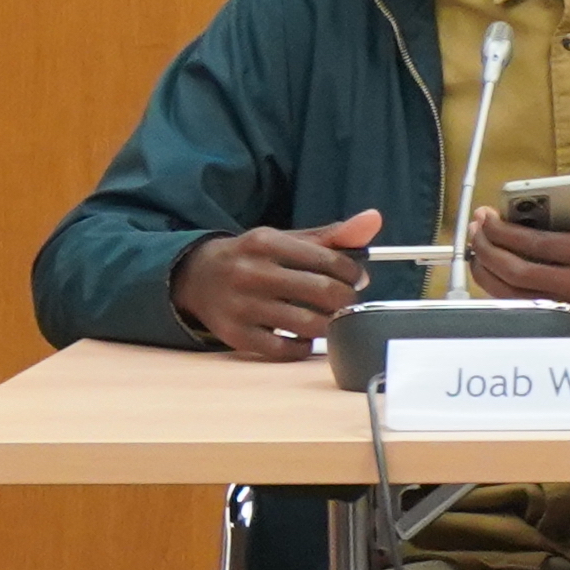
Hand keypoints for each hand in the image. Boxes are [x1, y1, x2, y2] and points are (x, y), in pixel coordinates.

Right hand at [173, 211, 383, 358]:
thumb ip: (331, 236)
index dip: (353, 274)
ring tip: (327, 318)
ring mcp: (241, 306)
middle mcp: (251, 272)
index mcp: (265, 242)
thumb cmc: (252, 258)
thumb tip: (374, 220)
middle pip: (324, 293)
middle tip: (345, 301)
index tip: (355, 279)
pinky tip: (302, 336)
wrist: (195, 277)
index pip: (330, 261)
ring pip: (310, 325)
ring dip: (329, 325)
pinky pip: (286, 350)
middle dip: (346, 300)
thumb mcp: (285, 240)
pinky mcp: (236, 335)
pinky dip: (303, 346)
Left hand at [466, 168, 569, 326]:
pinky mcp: (566, 317)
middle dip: (489, 248)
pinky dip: (499, 289)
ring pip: (514, 294)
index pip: (538, 244)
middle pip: (518, 271)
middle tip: (477, 228)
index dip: (505, 230)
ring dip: (486, 270)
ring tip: (476, 246)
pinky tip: (488, 268)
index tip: (488, 215)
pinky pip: (522, 306)